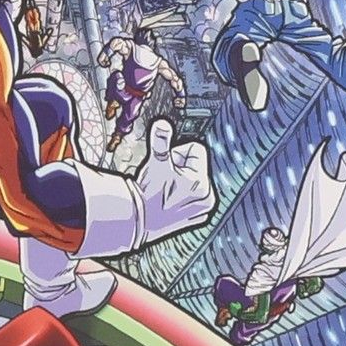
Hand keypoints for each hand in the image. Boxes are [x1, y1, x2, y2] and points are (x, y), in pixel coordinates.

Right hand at [134, 117, 214, 234]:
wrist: (137, 222)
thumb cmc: (147, 193)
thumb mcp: (156, 164)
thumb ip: (161, 141)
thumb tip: (162, 123)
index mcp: (202, 183)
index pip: (196, 150)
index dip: (177, 154)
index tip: (167, 167)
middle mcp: (208, 197)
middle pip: (195, 165)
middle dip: (179, 167)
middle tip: (164, 180)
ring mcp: (202, 209)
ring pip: (192, 179)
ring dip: (180, 180)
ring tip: (165, 191)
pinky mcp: (194, 218)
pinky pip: (191, 196)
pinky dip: (181, 196)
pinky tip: (168, 201)